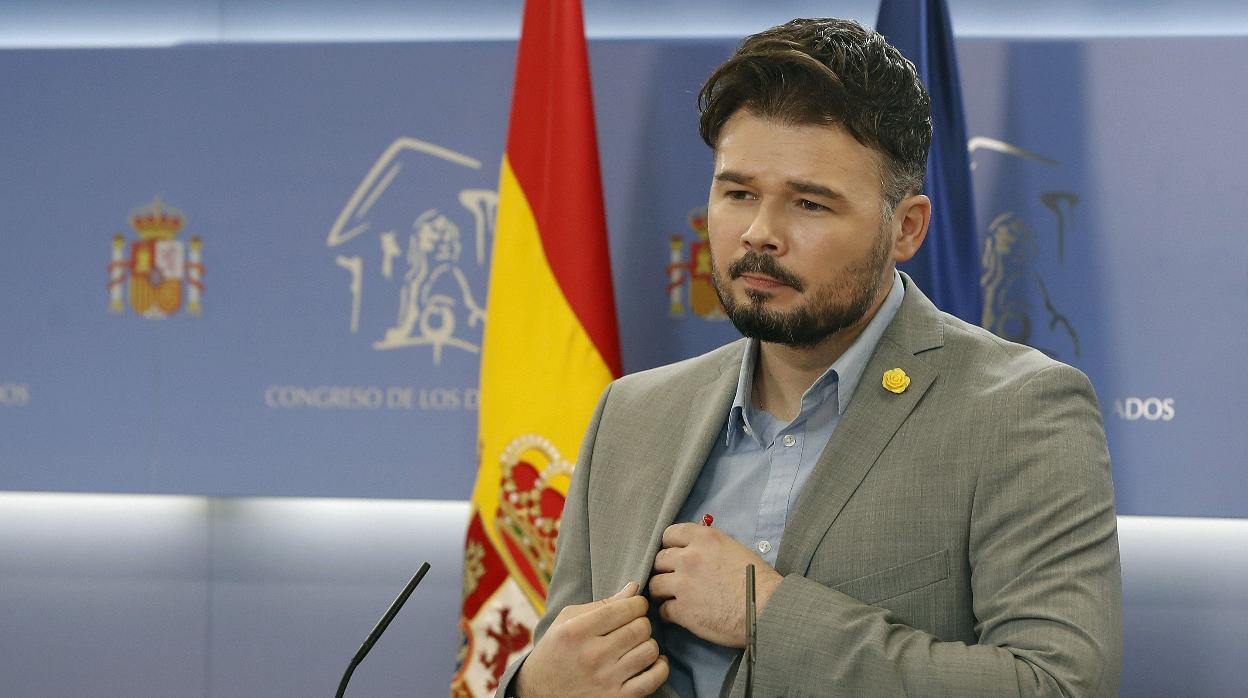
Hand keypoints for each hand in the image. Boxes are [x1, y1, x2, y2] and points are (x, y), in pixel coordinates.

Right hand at [515, 581, 668, 697]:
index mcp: (577, 631)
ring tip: (639, 643)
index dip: (638, 603)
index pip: (624, 608)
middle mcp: (592, 656)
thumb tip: (634, 588)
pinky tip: (652, 661)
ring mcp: (606, 680)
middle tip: (634, 624)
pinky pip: (653, 679)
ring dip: (649, 643)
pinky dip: (660, 667)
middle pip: (640, 628)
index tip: (635, 606)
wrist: (540, 692)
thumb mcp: (568, 620)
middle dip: (642, 621)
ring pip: (649, 651)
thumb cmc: (556, 650)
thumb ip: (602, 604)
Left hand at [649, 523, 782, 646]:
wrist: (767, 609)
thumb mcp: (735, 549)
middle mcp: (690, 558)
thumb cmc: (759, 581)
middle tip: (673, 578)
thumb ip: (710, 547)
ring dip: (662, 591)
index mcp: (704, 539)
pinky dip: (668, 613)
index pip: (669, 534)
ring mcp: (684, 584)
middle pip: (659, 559)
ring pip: (655, 584)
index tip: (673, 555)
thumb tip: (697, 550)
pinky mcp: (683, 611)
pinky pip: (663, 610)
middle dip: (664, 569)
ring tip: (670, 597)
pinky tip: (677, 614)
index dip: (669, 546)